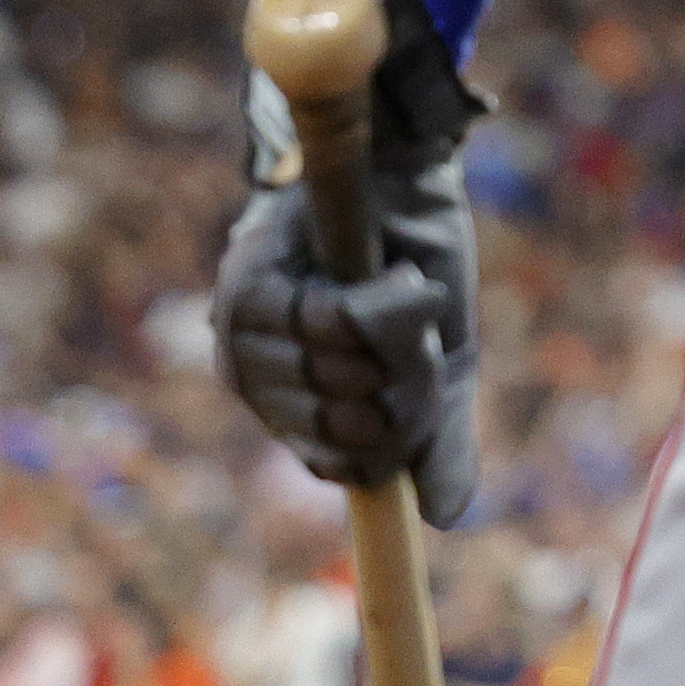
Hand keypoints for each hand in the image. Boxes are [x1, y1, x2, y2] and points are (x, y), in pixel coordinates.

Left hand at [217, 0, 486, 528]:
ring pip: (353, 376)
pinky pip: (342, 325)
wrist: (404, 166)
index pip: (349, 465)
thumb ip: (436, 436)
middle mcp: (251, 378)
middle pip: (360, 424)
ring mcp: (242, 337)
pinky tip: (392, 271)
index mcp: (292, 407)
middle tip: (417, 322)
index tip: (421, 382)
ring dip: (408, 331)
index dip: (400, 430)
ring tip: (399, 286)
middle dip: (414, 374)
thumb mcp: (440, 359)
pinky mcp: (249, 288)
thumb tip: (442, 519)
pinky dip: (393, 299)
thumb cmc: (416, 259)